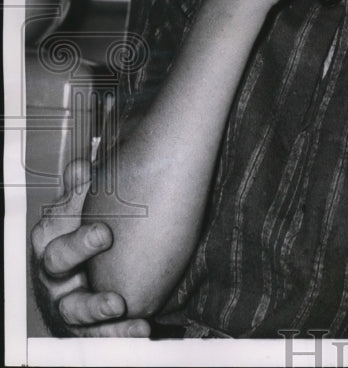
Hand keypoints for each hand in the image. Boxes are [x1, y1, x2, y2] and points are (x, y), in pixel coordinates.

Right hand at [30, 160, 149, 336]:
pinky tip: (143, 328)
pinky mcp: (85, 327)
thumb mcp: (83, 206)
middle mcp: (52, 273)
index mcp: (51, 238)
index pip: (53, 232)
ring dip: (95, 308)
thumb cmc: (86, 229)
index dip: (76, 233)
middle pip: (56, 266)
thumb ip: (83, 188)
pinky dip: (121, 332)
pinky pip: (100, 334)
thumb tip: (81, 167)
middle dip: (80, 257)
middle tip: (110, 249)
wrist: (95, 268)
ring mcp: (66, 301)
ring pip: (72, 309)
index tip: (107, 232)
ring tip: (118, 304)